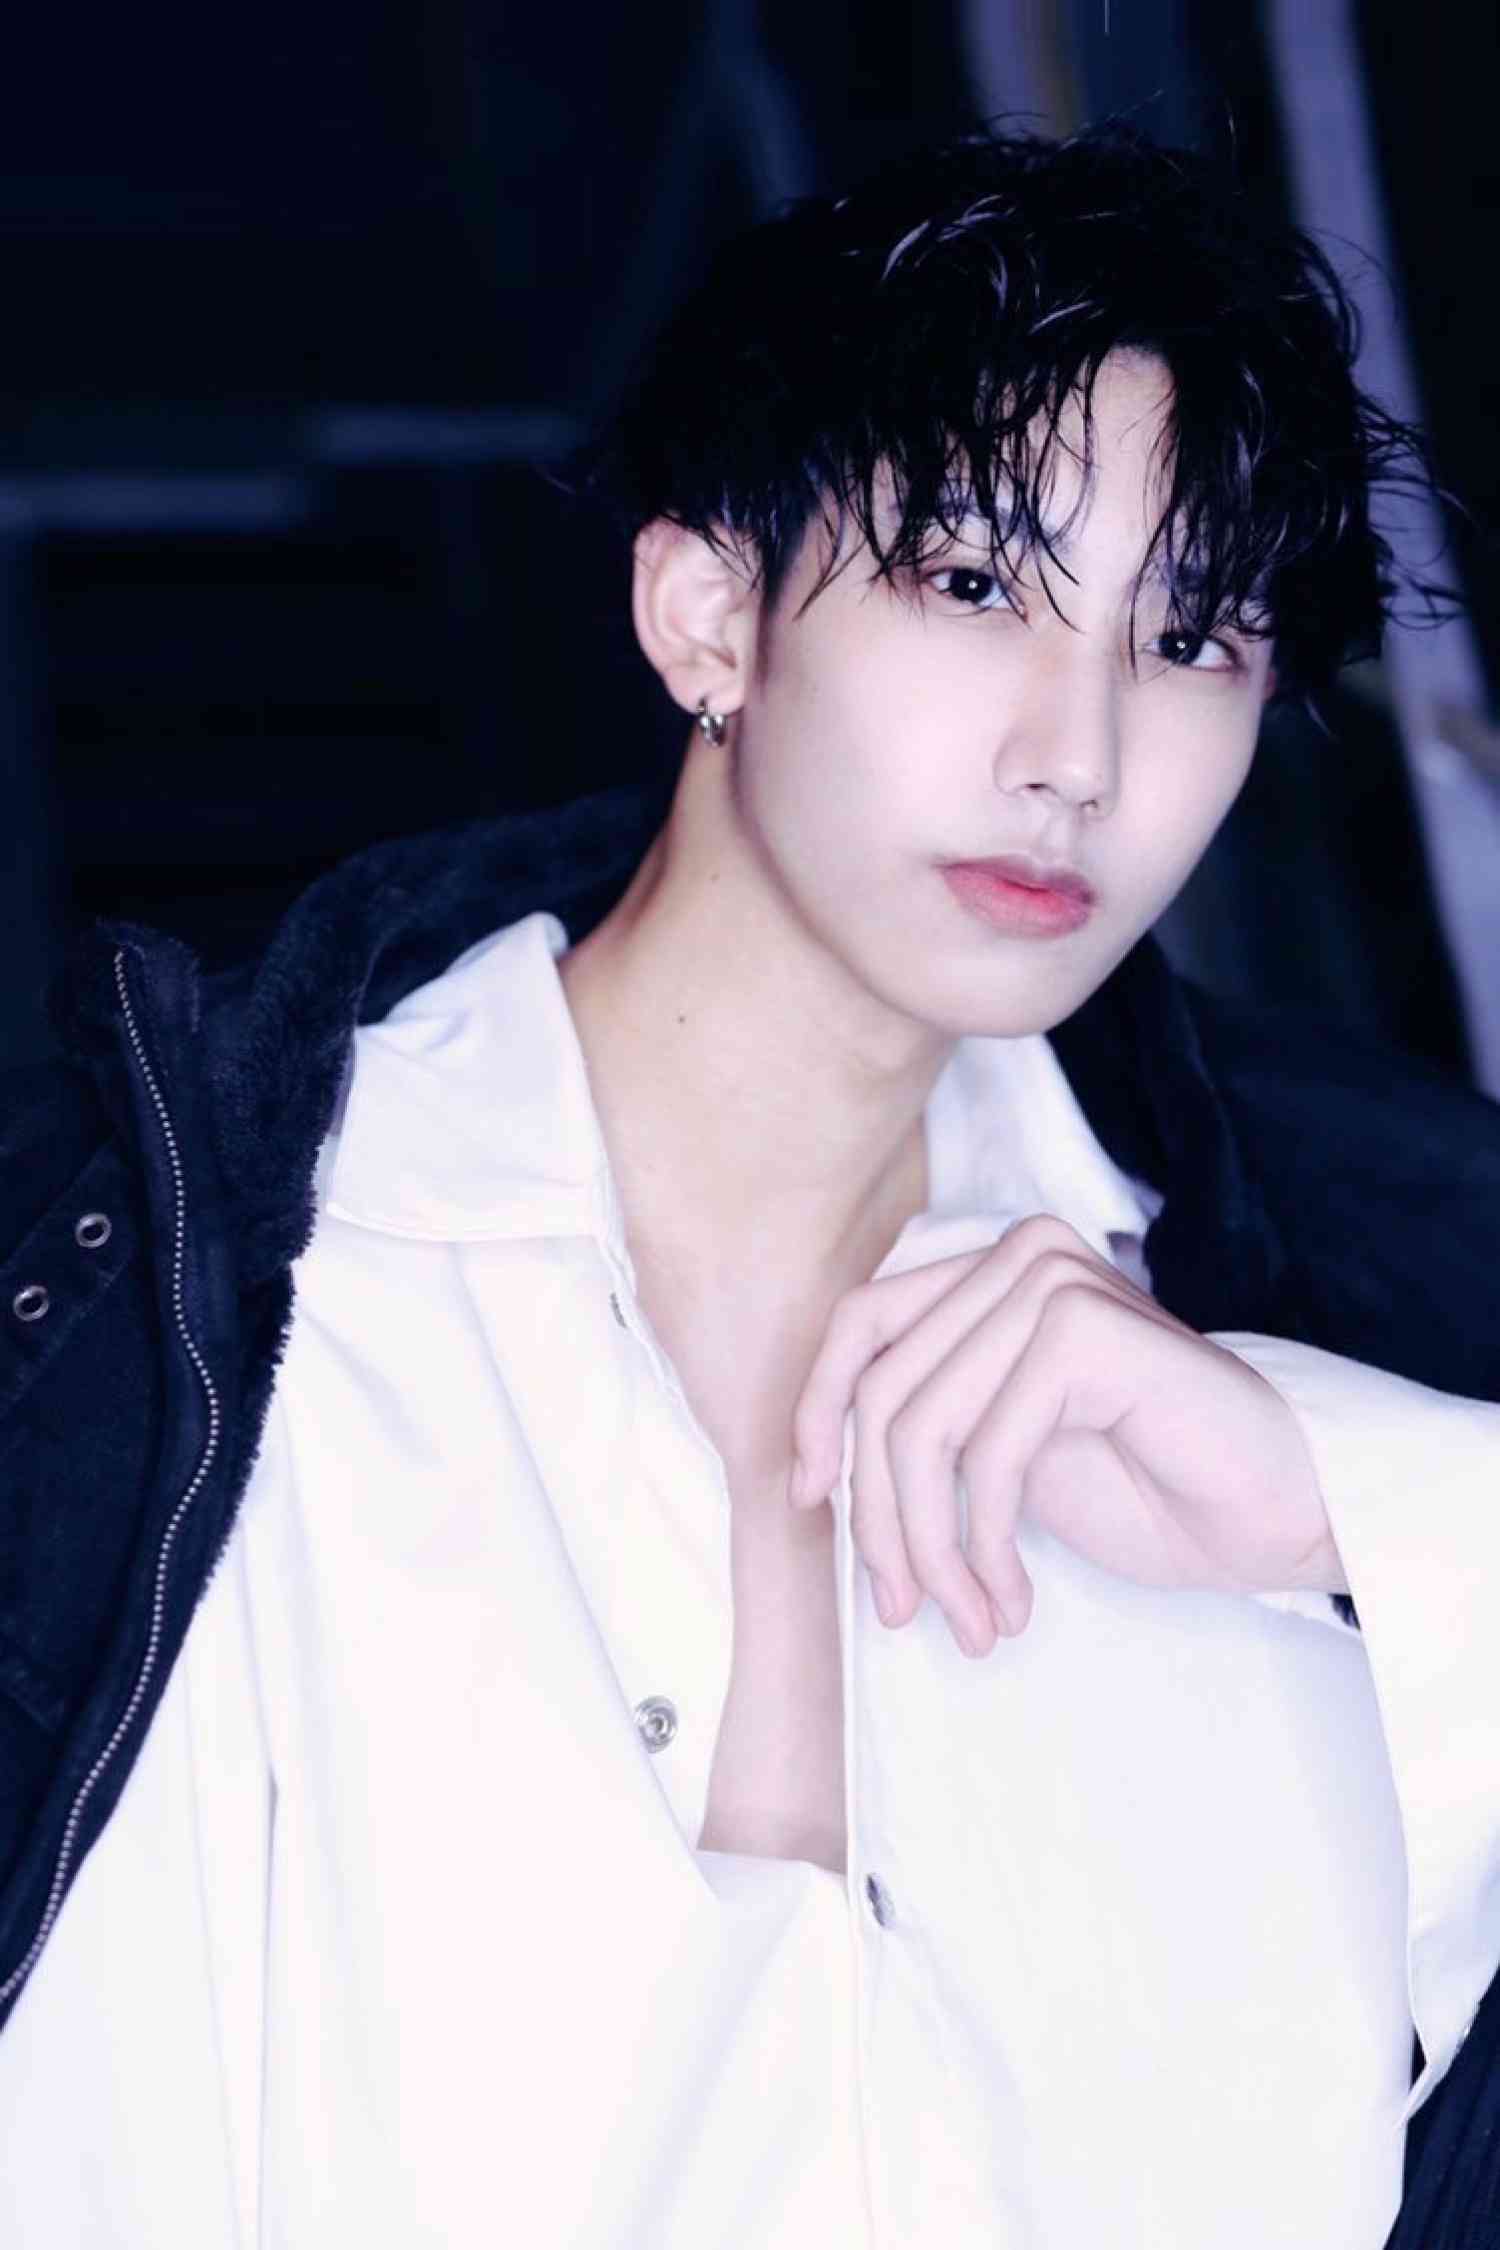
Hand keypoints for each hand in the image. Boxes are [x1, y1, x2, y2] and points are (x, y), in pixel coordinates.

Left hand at [788, 1213, 1343, 1657]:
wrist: (1276, 1512)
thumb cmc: (1149, 1486)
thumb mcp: (999, 1453)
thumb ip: (923, 1430)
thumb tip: (812, 1469)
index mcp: (993, 1270)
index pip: (861, 1325)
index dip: (814, 1414)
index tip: (808, 1503)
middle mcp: (1020, 1256)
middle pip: (881, 1389)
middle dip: (878, 1517)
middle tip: (901, 1609)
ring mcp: (1053, 1282)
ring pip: (919, 1427)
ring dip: (929, 1548)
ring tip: (967, 1620)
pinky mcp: (1085, 1329)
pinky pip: (984, 1453)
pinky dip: (982, 1545)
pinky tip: (1011, 1600)